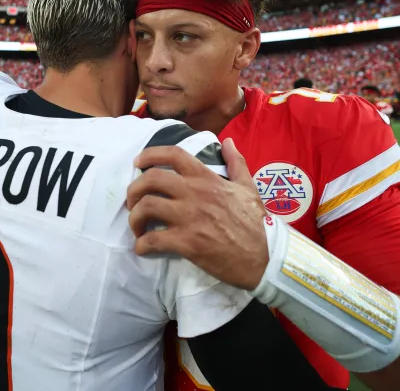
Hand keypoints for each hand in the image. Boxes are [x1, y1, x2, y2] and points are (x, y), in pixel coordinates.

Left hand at [127, 138, 268, 290]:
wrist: (265, 257)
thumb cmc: (257, 224)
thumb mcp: (249, 188)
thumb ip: (236, 163)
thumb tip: (228, 142)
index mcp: (208, 179)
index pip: (174, 155)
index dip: (150, 154)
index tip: (138, 162)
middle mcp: (196, 194)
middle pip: (151, 179)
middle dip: (134, 189)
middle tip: (133, 202)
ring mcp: (190, 218)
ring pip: (146, 208)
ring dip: (134, 218)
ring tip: (138, 228)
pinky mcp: (188, 243)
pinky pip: (153, 240)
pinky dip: (142, 245)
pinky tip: (143, 248)